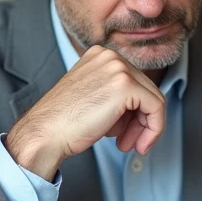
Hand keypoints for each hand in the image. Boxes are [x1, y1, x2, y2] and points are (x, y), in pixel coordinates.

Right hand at [5, 45, 165, 179]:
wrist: (45, 132)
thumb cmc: (63, 122)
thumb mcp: (93, 97)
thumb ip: (116, 95)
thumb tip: (144, 108)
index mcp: (100, 55)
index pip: (134, 82)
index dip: (134, 112)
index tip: (126, 133)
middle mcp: (110, 56)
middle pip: (145, 89)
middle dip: (140, 121)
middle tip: (128, 143)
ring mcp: (118, 68)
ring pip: (153, 99)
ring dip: (145, 128)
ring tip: (128, 145)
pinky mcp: (125, 85)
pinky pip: (156, 108)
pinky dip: (153, 129)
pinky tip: (138, 144)